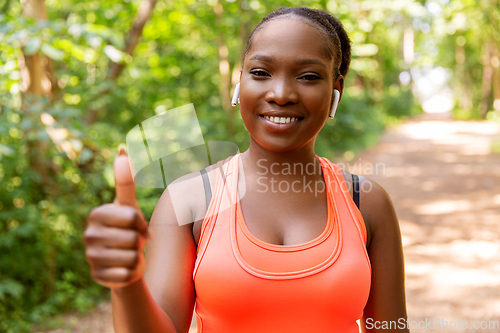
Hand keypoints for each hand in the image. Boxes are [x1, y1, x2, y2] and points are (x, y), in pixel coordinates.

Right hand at [84, 148, 151, 288]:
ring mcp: (91, 257)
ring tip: (128, 254)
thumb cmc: (128, 230)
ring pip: (134, 256)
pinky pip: (129, 274)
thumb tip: (122, 147)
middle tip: (132, 242)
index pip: (133, 216)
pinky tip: (123, 269)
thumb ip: (126, 181)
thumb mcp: (128, 206)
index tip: (138, 227)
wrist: (124, 262)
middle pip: (135, 238)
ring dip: (138, 257)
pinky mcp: (97, 276)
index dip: (142, 224)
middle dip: (140, 241)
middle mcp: (89, 235)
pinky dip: (133, 272)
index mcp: (97, 214)